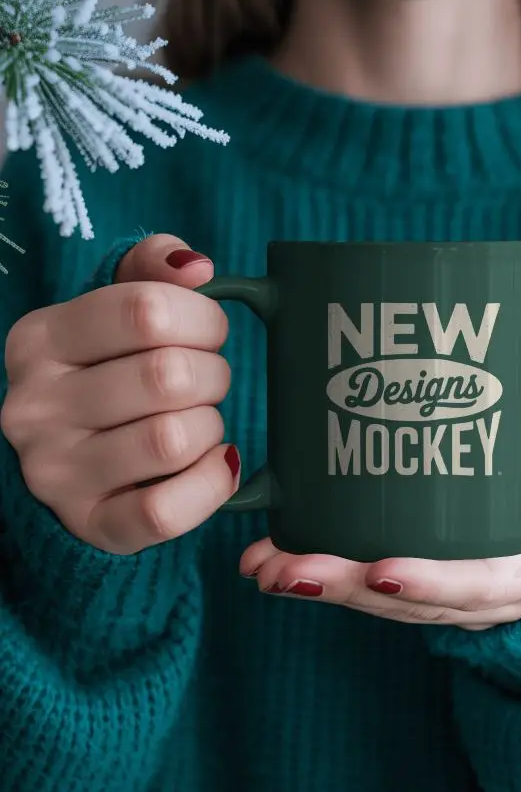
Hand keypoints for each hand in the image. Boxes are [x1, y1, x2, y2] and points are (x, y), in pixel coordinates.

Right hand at [1, 234, 239, 554]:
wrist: (69, 460)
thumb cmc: (106, 370)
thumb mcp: (112, 308)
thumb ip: (150, 271)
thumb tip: (196, 267)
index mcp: (40, 340)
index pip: (147, 310)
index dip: (203, 319)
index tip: (210, 333)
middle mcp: (36, 407)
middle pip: (167, 375)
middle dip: (212, 375)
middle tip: (206, 382)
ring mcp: (57, 473)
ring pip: (172, 440)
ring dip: (210, 426)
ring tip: (199, 422)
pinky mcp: (93, 524)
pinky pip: (168, 510)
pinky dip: (212, 483)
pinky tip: (213, 463)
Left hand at [239, 436, 520, 629]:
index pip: (479, 586)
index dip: (429, 583)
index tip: (378, 570)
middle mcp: (488, 594)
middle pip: (411, 599)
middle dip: (344, 587)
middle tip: (282, 570)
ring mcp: (455, 590)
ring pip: (383, 597)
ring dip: (321, 584)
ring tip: (261, 566)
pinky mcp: (428, 574)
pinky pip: (376, 582)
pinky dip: (326, 573)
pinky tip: (276, 557)